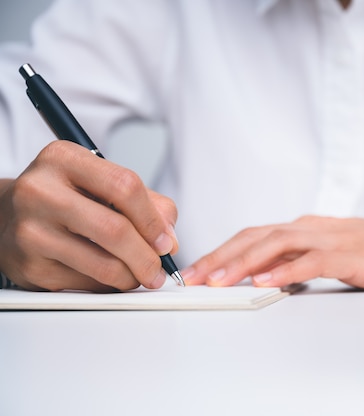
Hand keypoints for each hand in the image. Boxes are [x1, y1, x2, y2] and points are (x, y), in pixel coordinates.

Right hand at [0, 141, 177, 291]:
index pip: (124, 186)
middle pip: (114, 230)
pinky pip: (85, 285)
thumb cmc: (64, 196)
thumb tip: (169, 239)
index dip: (152, 219)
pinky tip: (110, 278)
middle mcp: (40, 191)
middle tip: (158, 269)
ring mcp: (31, 230)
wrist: (7, 215)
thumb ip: (147, 202)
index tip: (165, 241)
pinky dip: (107, 286)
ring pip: (102, 264)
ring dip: (131, 277)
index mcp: (63, 159)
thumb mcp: (102, 182)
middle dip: (146, 257)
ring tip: (139, 275)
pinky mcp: (29, 267)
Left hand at [182, 215, 363, 289]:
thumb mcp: (332, 254)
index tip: (198, 270)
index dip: (224, 250)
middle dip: (221, 255)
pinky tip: (266, 282)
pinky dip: (287, 270)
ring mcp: (332, 239)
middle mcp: (314, 228)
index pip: (256, 235)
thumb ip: (302, 260)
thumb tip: (268, 275)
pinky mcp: (351, 255)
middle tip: (193, 276)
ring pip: (278, 244)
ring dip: (244, 261)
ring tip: (219, 280)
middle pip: (258, 235)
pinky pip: (313, 261)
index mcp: (307, 227)